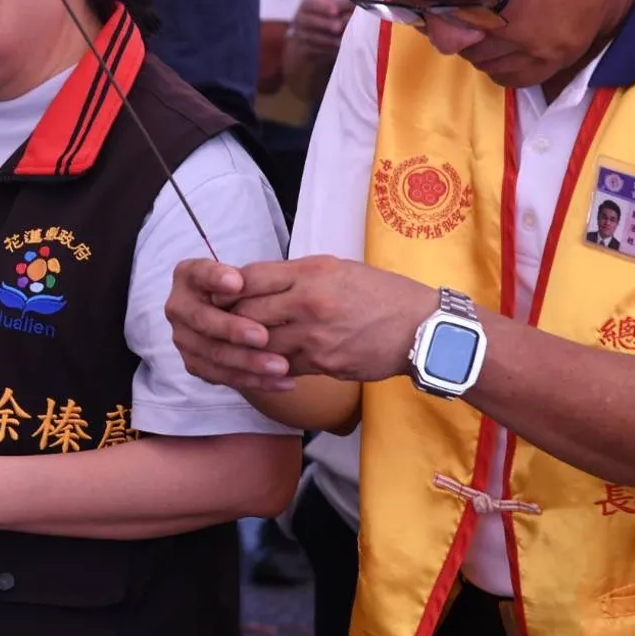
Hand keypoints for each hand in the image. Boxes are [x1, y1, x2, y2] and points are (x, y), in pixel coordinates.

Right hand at [166, 259, 293, 391]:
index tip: (238, 283)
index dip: (215, 279)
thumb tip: (241, 284)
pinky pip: (223, 376)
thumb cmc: (244, 288)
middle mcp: (179, 306)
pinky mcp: (195, 363)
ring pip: (214, 353)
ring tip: (281, 366)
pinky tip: (281, 382)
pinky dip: (254, 380)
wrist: (235, 312)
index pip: (199, 274)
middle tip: (263, 336)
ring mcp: (184, 337)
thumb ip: (246, 278)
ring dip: (248, 361)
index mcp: (188, 275)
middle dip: (233, 329)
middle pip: (203, 320)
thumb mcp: (248, 275)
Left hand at [168, 256, 434, 390]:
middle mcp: (309, 303)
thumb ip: (297, 276)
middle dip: (227, 320)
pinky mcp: (324, 364)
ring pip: (261, 344)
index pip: (251, 278)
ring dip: (244, 348)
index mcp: (311, 273)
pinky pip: (284, 367)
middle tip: (212, 325)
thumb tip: (258, 282)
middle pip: (247, 313)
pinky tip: (260, 365)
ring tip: (230, 348)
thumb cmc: (382, 293)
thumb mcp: (339, 268)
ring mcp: (315, 337)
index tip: (215, 293)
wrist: (422, 329)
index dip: (226, 287)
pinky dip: (269, 366)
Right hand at [288, 0, 352, 60]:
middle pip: (310, 21)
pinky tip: (340, 48)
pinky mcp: (304, 50)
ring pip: (313, 37)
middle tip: (339, 26)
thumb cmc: (329, 21)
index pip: (310, 4)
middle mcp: (300, 20)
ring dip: (329, 39)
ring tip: (343, 39)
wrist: (315, 44)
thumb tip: (362, 3)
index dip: (322, 6)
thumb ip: (347, 5)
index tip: (335, 10)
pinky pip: (315, 50)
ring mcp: (300, 36)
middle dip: (326, 24)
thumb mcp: (335, 10)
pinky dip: (328, 49)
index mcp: (307, 6)